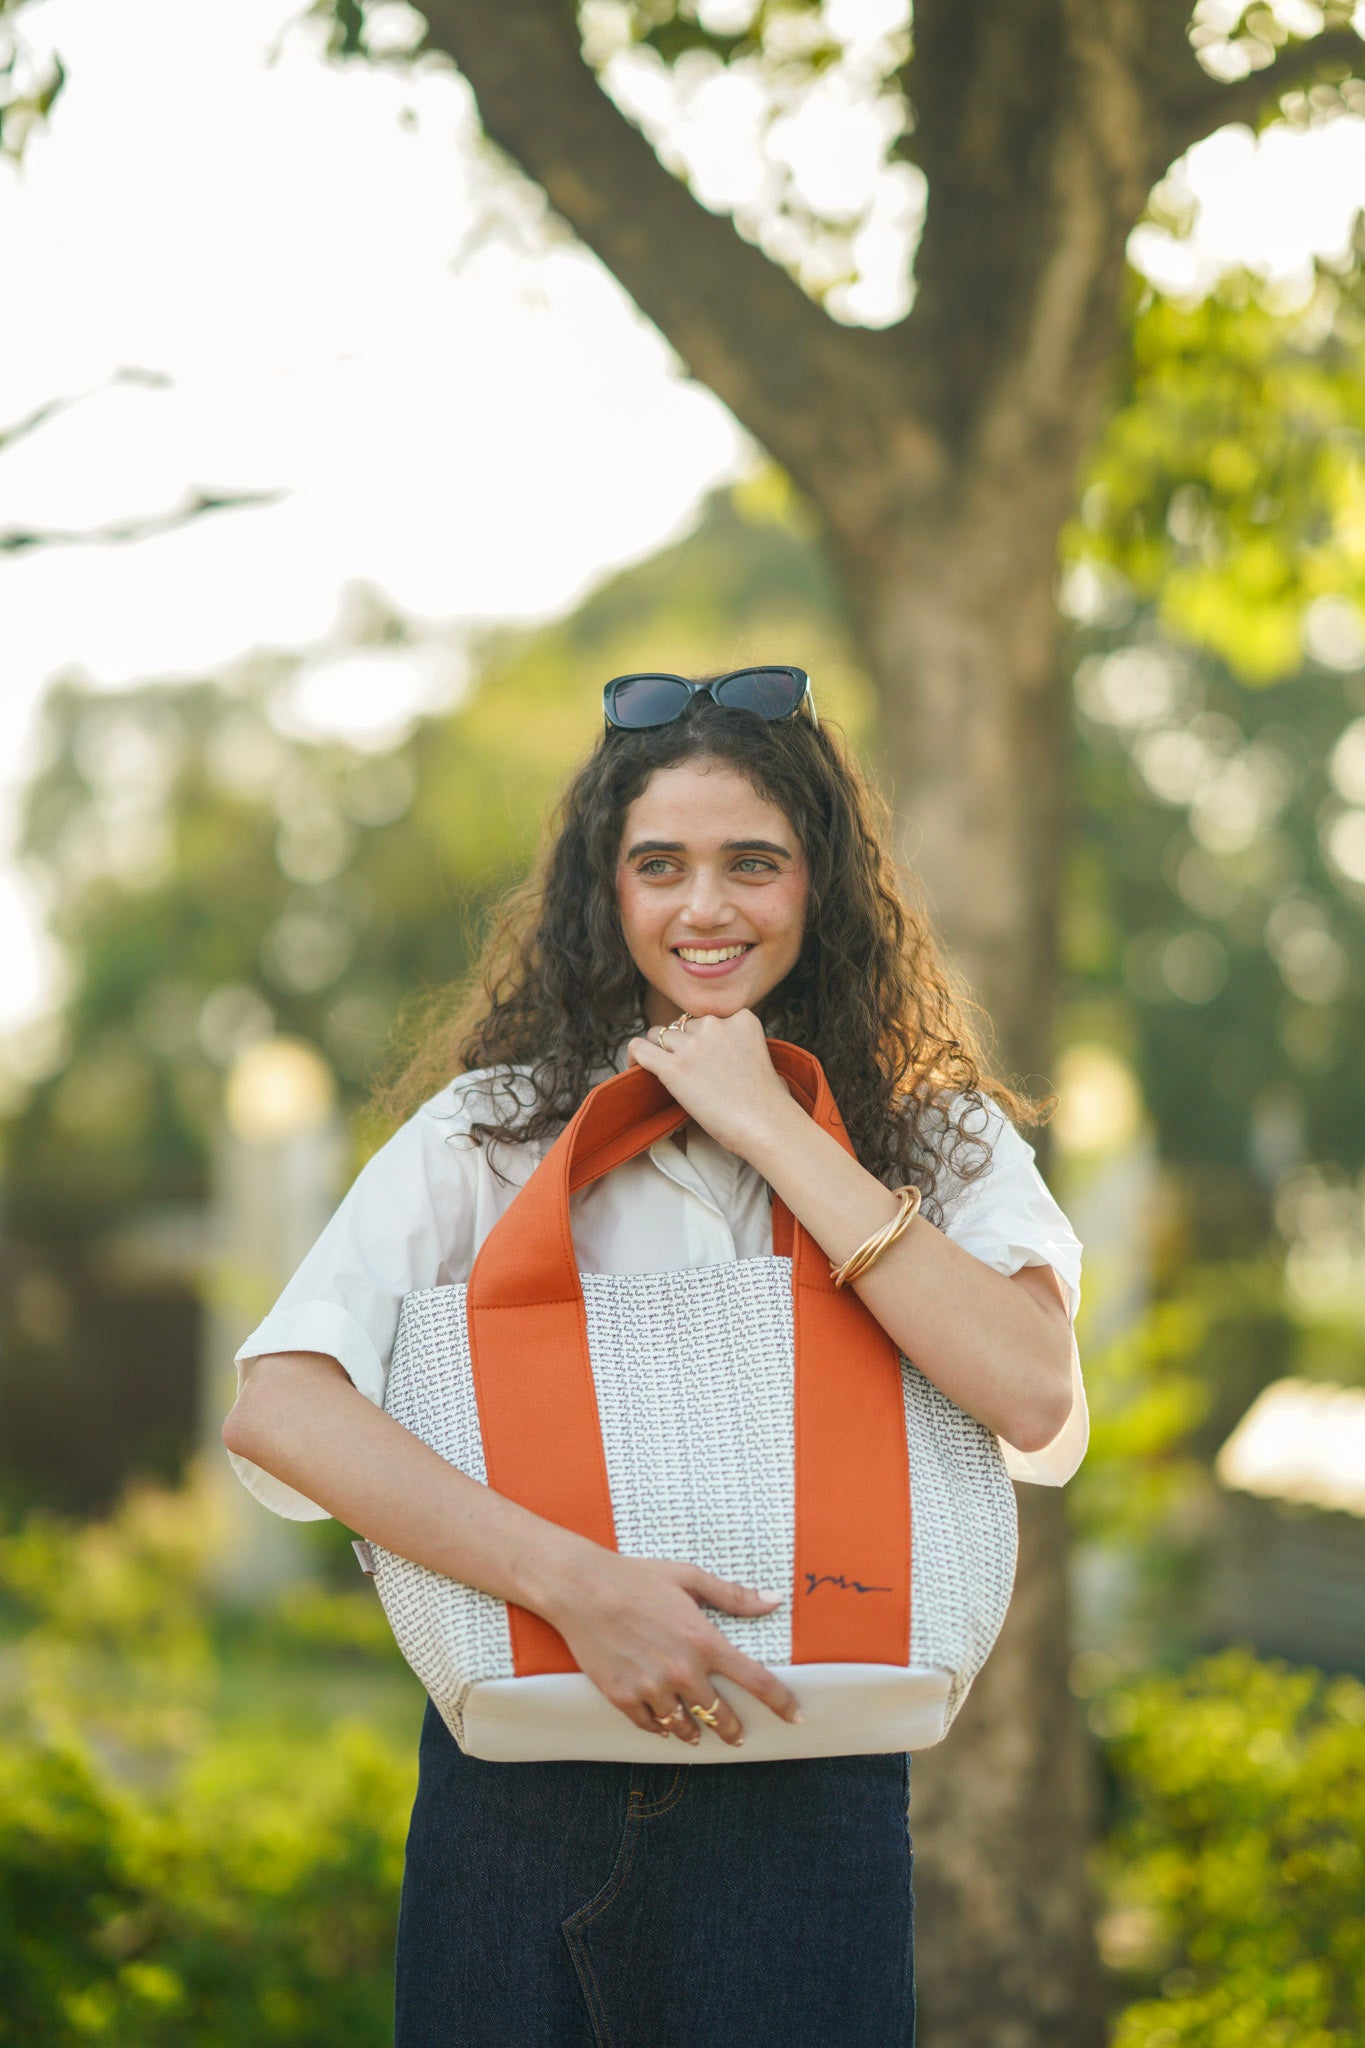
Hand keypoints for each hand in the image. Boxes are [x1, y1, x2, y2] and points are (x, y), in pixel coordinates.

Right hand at [539, 1549, 802, 1747]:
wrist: (581, 1588)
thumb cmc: (637, 1577)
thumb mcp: (689, 1577)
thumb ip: (733, 1595)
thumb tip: (774, 1600)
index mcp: (703, 1640)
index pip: (756, 1680)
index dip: (780, 1702)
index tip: (794, 1716)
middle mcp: (681, 1671)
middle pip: (720, 1714)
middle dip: (733, 1730)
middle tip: (738, 1736)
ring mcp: (651, 1687)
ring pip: (683, 1726)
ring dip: (695, 1733)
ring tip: (699, 1735)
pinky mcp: (622, 1696)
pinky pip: (649, 1725)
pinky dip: (660, 1729)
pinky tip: (664, 1727)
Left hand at [624, 1008, 794, 1158]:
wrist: (766, 1124)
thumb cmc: (771, 1103)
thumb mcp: (764, 1056)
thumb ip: (744, 1045)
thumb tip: (734, 1057)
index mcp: (741, 1018)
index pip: (707, 1018)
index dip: (701, 1038)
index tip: (703, 1059)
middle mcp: (715, 1025)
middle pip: (682, 1025)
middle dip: (681, 1044)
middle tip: (687, 1071)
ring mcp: (693, 1045)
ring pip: (658, 1035)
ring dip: (660, 1051)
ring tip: (662, 1071)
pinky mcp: (673, 1068)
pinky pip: (639, 1049)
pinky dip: (634, 1056)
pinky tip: (635, 1068)